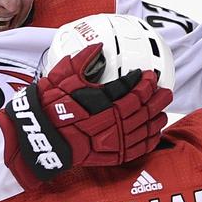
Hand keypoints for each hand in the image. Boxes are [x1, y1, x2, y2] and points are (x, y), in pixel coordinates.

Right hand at [0, 44, 172, 187]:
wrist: (34, 137)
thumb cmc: (46, 105)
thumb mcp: (60, 76)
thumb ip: (82, 60)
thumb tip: (99, 46)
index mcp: (96, 100)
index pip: (128, 89)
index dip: (142, 81)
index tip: (148, 74)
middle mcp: (106, 120)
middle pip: (139, 109)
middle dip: (155, 99)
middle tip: (166, 91)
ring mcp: (107, 140)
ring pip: (140, 129)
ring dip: (154, 119)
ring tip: (163, 110)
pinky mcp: (106, 155)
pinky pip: (134, 149)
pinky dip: (147, 141)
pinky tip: (155, 134)